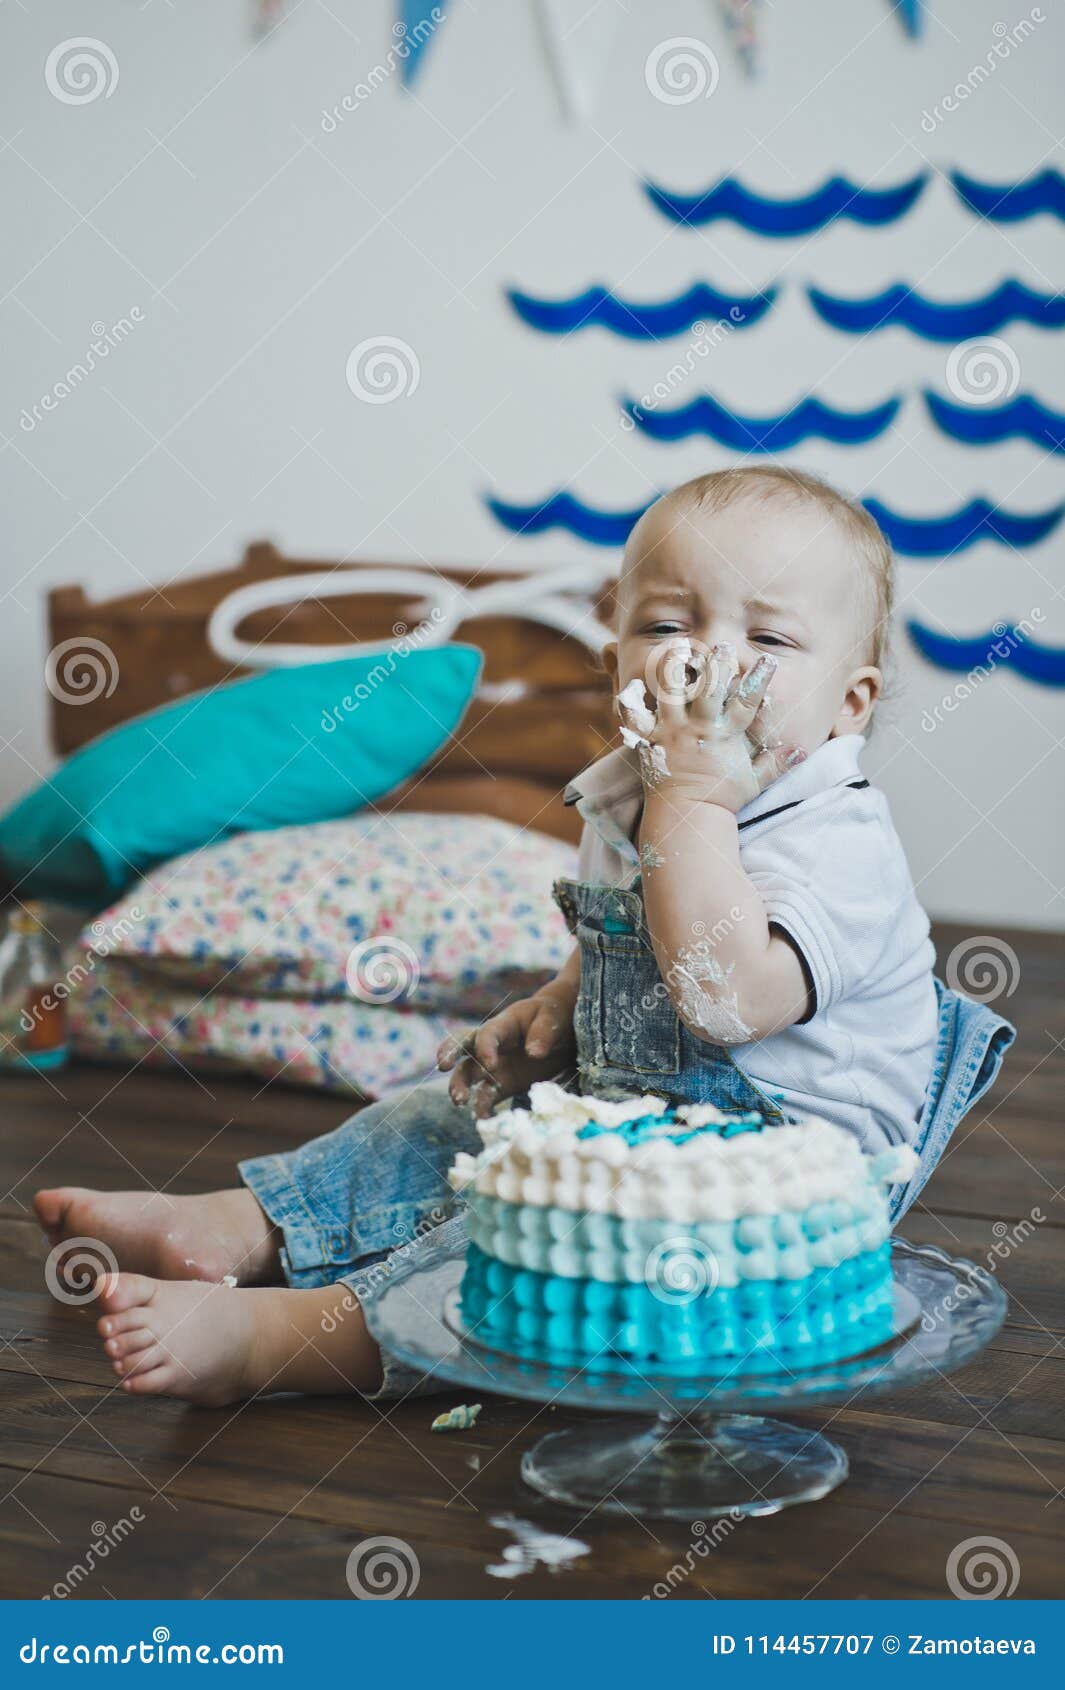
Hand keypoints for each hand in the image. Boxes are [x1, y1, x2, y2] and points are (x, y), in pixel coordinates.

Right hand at [437, 988, 577, 1116]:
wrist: (561, 1032)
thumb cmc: (552, 1018)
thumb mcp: (553, 1017)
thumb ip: (543, 1033)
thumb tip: (533, 1053)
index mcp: (502, 1026)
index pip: (486, 1034)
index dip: (485, 1048)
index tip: (490, 1064)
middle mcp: (491, 1045)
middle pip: (462, 1047)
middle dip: (450, 1054)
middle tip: (442, 1066)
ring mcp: (494, 1066)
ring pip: (468, 1075)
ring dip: (460, 1086)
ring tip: (459, 1101)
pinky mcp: (503, 1085)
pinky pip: (486, 1096)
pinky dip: (482, 1107)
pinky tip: (482, 1119)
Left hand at [620, 643, 803, 811]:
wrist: (687, 817)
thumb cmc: (722, 798)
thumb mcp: (754, 782)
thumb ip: (776, 763)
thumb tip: (803, 750)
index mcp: (726, 735)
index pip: (747, 701)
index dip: (759, 679)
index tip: (768, 660)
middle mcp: (699, 729)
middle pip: (709, 687)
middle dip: (717, 664)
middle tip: (722, 646)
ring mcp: (672, 732)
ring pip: (671, 691)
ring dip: (675, 668)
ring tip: (680, 648)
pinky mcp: (650, 740)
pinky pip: (635, 717)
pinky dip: (631, 701)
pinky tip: (633, 683)